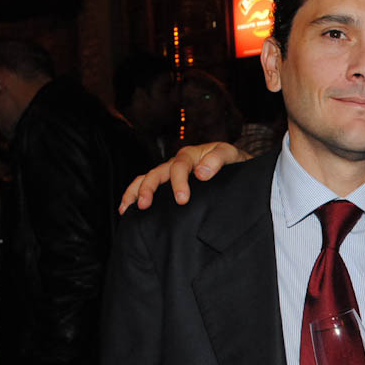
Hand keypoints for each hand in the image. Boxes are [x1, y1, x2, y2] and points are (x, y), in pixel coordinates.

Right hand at [118, 142, 247, 213]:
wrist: (238, 168)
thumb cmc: (235, 162)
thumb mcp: (232, 155)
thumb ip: (218, 159)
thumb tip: (201, 172)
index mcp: (191, 155)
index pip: (179, 166)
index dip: (179, 182)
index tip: (182, 199)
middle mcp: (177, 162)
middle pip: (157, 172)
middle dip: (149, 188)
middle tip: (146, 205)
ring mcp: (170, 173)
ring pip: (146, 178)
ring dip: (135, 191)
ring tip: (128, 208)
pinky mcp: (168, 184)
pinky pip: (146, 186)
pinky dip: (133, 195)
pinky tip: (126, 210)